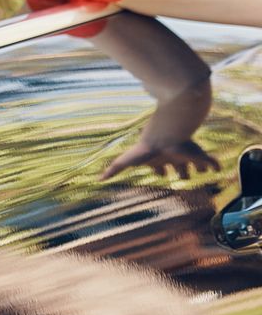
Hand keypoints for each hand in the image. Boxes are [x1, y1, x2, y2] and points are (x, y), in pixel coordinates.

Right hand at [100, 135, 220, 179]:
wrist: (166, 135)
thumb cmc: (147, 148)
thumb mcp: (126, 161)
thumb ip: (114, 169)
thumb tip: (98, 179)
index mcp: (159, 159)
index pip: (159, 167)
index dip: (160, 172)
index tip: (162, 175)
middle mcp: (173, 157)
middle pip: (178, 165)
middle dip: (181, 172)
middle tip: (184, 177)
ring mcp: (187, 155)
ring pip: (194, 162)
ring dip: (199, 167)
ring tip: (203, 170)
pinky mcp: (200, 155)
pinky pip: (210, 162)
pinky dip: (214, 165)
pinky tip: (217, 168)